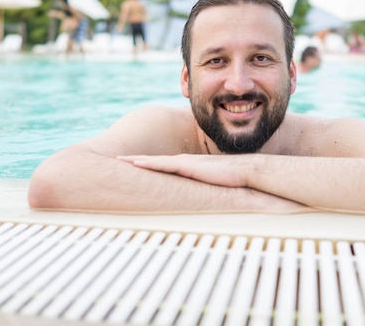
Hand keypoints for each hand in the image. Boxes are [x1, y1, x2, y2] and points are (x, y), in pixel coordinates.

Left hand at [118, 154, 248, 187]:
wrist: (248, 171)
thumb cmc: (234, 181)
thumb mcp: (214, 187)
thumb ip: (204, 192)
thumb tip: (199, 204)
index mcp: (189, 167)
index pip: (163, 165)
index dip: (146, 164)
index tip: (131, 164)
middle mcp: (184, 162)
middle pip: (154, 161)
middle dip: (135, 160)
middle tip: (116, 159)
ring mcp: (185, 163)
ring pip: (155, 161)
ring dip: (136, 161)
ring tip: (119, 161)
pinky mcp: (189, 166)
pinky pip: (164, 165)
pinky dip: (148, 164)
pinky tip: (136, 164)